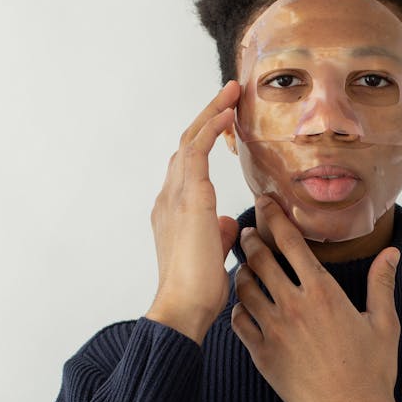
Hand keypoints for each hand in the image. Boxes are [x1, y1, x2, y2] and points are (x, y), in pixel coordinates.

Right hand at [145, 80, 240, 341]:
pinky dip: (211, 129)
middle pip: (186, 145)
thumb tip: (228, 223)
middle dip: (207, 118)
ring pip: (190, 140)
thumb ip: (217, 234)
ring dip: (210, 114)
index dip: (205, 140)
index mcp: (174, 212)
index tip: (225, 123)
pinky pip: (196, 151)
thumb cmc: (197, 290)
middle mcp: (169, 198)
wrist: (183, 307)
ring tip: (231, 93)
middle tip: (229, 96)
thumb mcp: (212, 255)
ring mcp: (175, 196)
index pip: (189, 166)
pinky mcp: (188, 198)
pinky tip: (227, 115)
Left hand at [231, 195, 401, 401]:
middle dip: (250, 240)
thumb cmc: (372, 372)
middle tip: (246, 232)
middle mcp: (294, 306)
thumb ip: (382, 283)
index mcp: (323, 292)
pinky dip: (238, 308)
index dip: (274, 218)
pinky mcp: (262, 355)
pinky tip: (243, 305)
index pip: (290, 243)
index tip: (266, 204)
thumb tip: (391, 253)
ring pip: (244, 288)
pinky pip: (239, 322)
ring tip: (243, 266)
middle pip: (260, 259)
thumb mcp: (384, 323)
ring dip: (242, 272)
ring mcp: (275, 331)